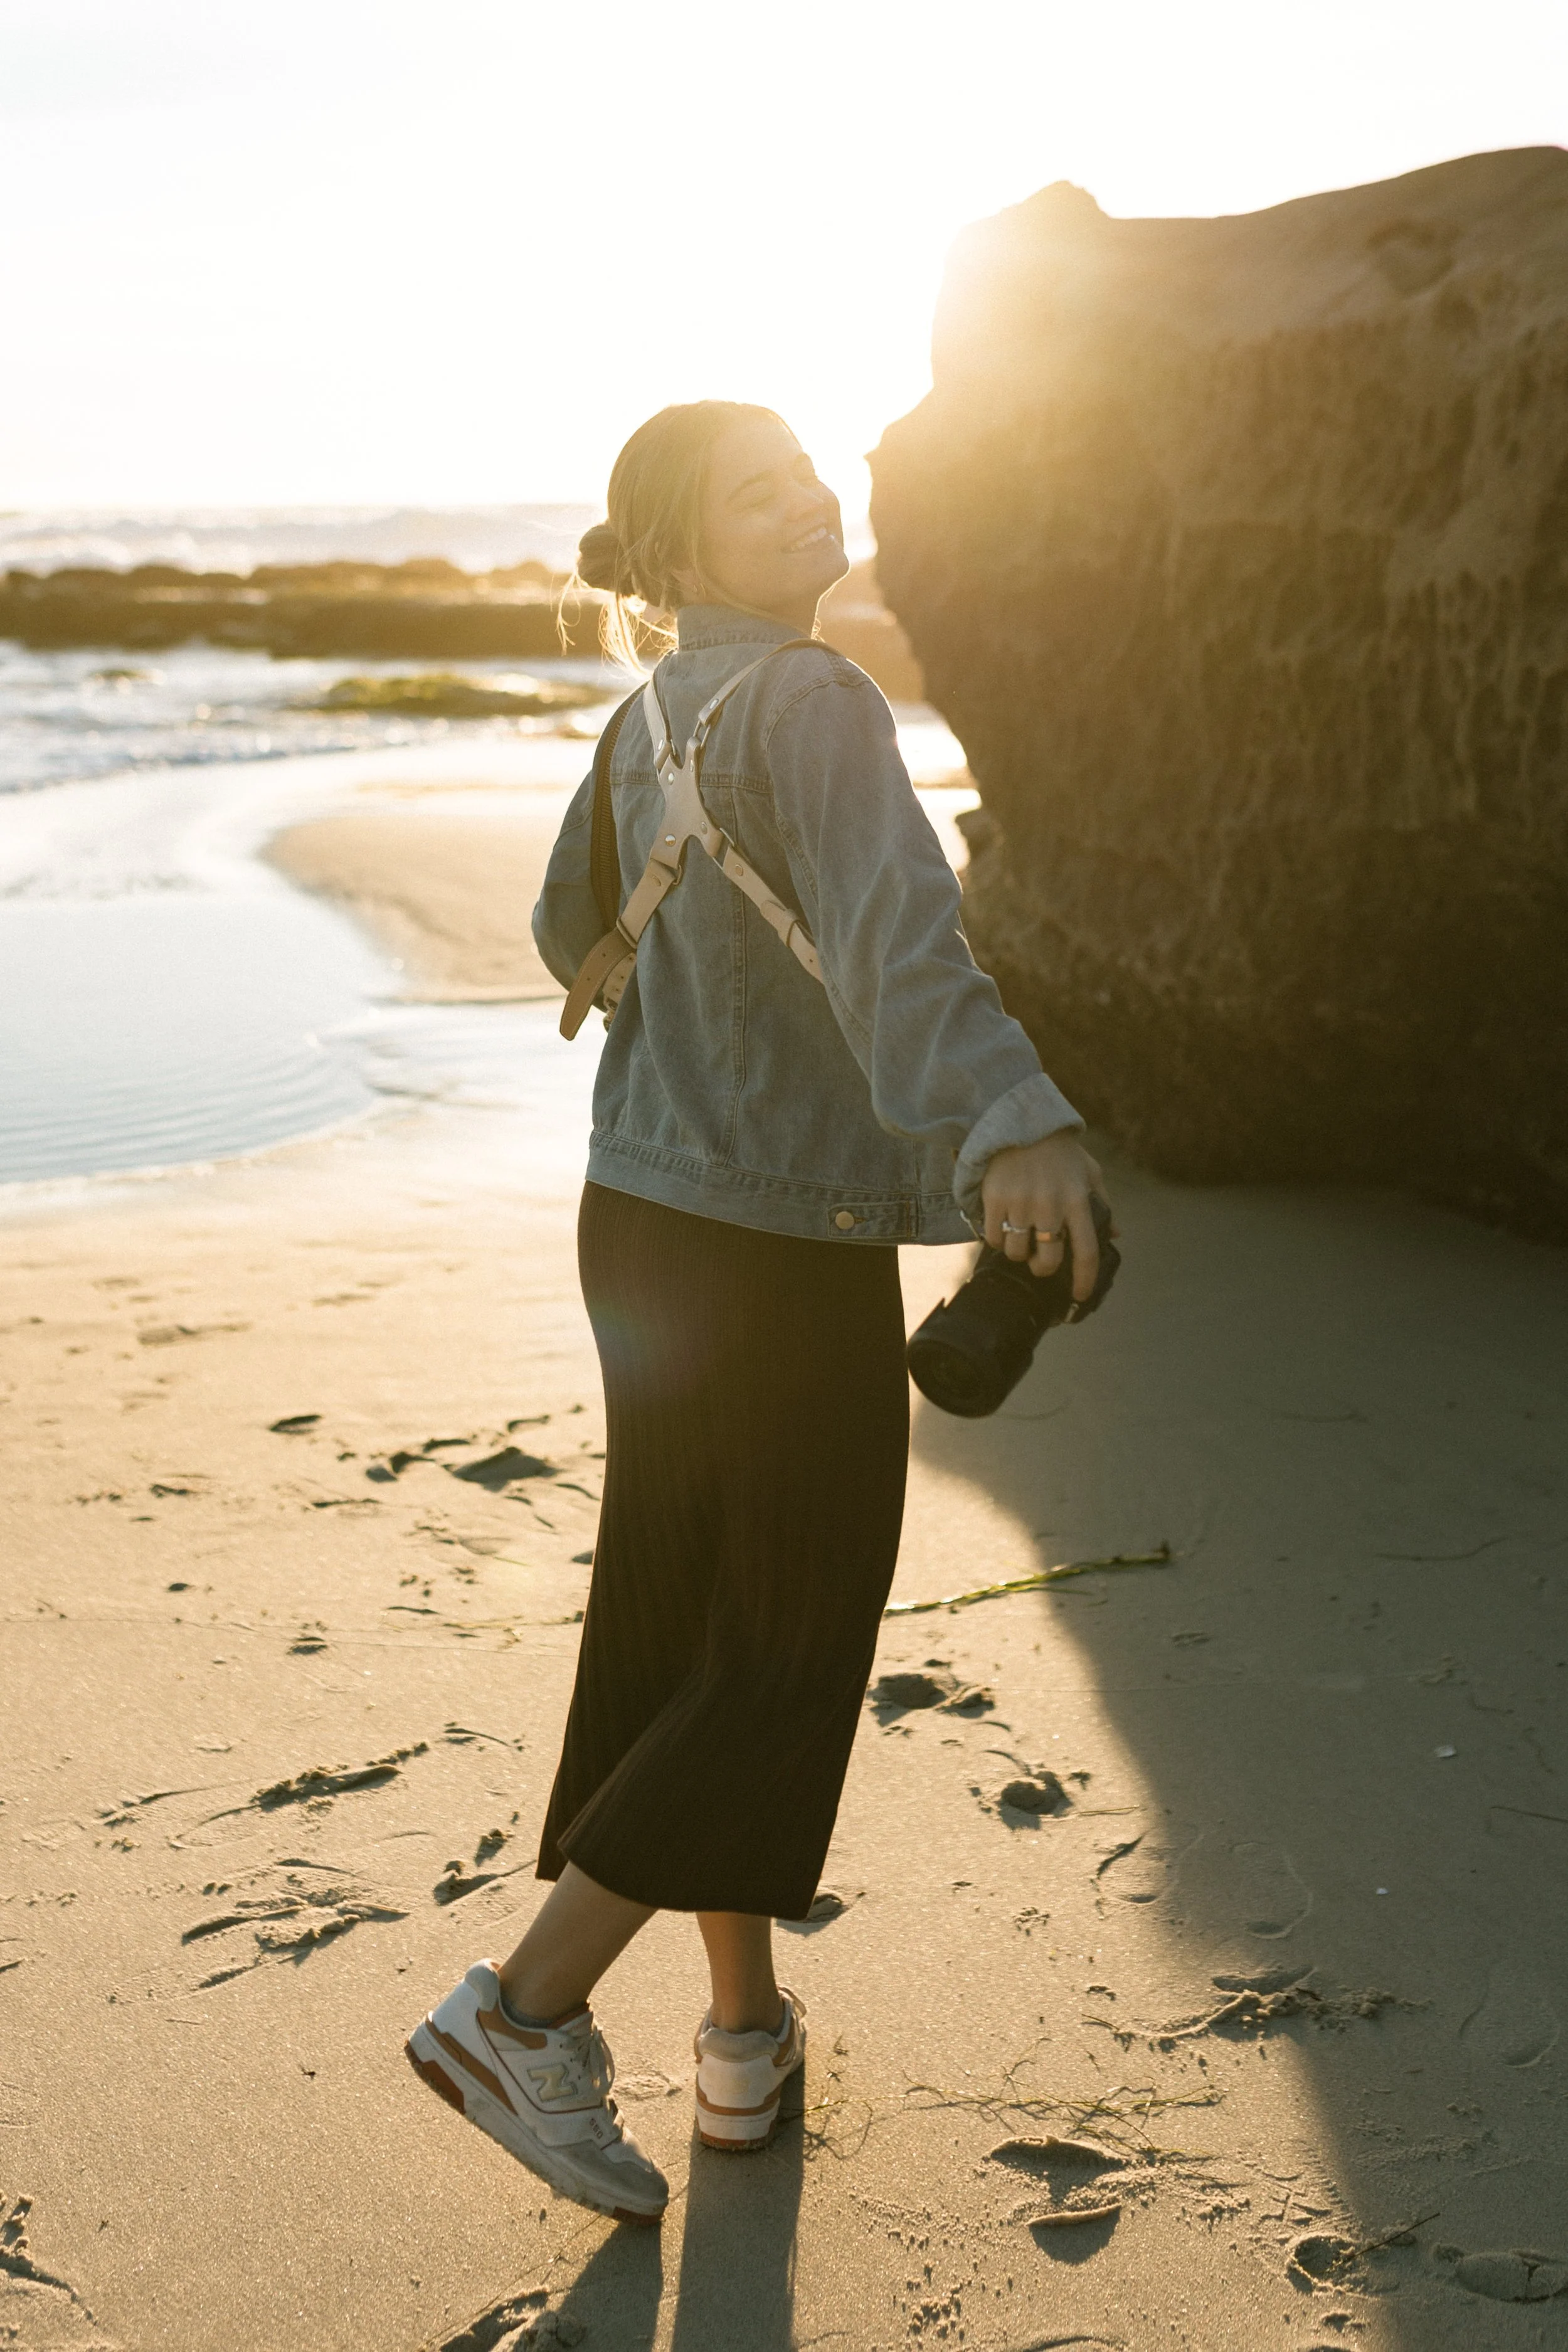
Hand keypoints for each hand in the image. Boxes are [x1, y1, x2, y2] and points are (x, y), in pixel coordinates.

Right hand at [981, 1131, 1108, 1301]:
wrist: (1020, 1122)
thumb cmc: (1060, 1152)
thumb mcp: (1089, 1172)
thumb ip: (1103, 1204)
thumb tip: (1116, 1235)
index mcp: (1078, 1200)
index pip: (1086, 1252)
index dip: (1084, 1279)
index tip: (1079, 1295)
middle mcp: (1051, 1205)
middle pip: (1047, 1260)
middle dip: (1043, 1268)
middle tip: (1040, 1261)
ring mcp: (1021, 1202)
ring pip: (1016, 1253)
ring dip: (1018, 1253)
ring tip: (1019, 1237)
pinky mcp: (995, 1198)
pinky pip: (994, 1238)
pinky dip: (997, 1239)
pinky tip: (1002, 1226)